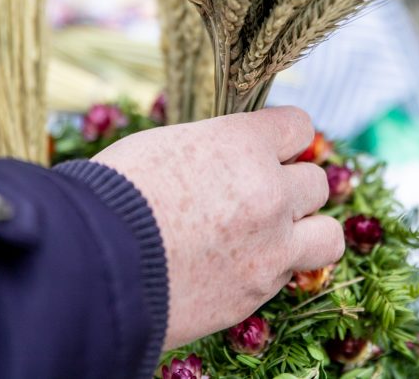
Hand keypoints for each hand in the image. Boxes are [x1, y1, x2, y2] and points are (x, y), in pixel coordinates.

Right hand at [93, 106, 344, 348]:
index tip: (272, 147)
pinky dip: (274, 269)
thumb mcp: (165, 147)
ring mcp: (269, 246)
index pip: (300, 127)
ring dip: (305, 230)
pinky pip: (291, 274)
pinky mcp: (257, 292)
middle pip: (316, 182)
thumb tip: (228, 157)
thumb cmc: (113, 196)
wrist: (90, 265)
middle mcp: (268, 191)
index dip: (284, 138)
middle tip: (258, 196)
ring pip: (328, 233)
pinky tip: (241, 265)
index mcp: (242, 144)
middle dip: (289, 187)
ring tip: (274, 235)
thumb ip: (215, 150)